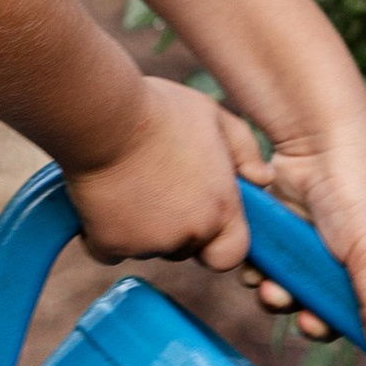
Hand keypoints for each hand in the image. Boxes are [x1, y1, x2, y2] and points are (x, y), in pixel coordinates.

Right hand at [65, 79, 258, 271]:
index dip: (217, 241)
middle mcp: (188, 234)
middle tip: (156, 184)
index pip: (230, 254)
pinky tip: (104, 196)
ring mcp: (148, 244)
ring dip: (139, 226)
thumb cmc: (159, 111)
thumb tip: (263, 178)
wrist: (103, 116)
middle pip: (183, 247)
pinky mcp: (110, 245)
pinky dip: (104, 231)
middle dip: (173, 226)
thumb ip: (245, 150)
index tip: (201, 218)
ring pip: (145, 247)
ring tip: (129, 181)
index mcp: (220, 208)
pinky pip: (109, 248)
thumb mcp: (214, 116)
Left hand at [245, 117, 365, 354]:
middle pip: (359, 324)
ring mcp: (331, 258)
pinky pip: (281, 283)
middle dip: (330, 328)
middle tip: (314, 323)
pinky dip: (269, 282)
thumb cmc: (358, 188)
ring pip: (311, 306)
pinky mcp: (297, 247)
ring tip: (277, 292)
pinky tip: (262, 271)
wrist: (309, 140)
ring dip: (290, 305)